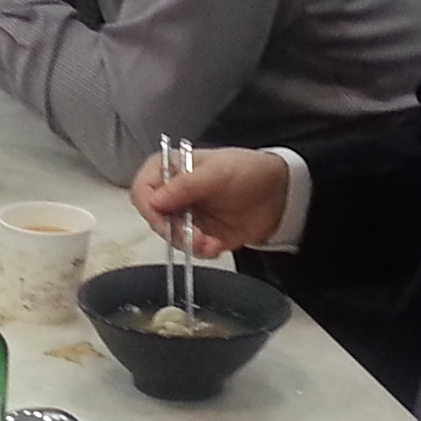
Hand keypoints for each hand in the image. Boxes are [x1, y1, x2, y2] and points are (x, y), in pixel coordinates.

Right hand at [129, 147, 292, 257]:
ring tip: (212, 243)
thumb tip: (154, 201)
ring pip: (170, 238)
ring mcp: (184, 216)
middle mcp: (171, 194)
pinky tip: (217, 246)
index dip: (149, 208)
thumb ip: (186, 186)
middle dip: (174, 232)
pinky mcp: (198, 235)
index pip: (142, 190)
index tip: (164, 221)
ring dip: (189, 244)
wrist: (279, 194)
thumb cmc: (248, 171)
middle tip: (196, 237)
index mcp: (169, 169)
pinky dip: (201, 252)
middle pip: (154, 219)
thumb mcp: (218, 172)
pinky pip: (189, 250)